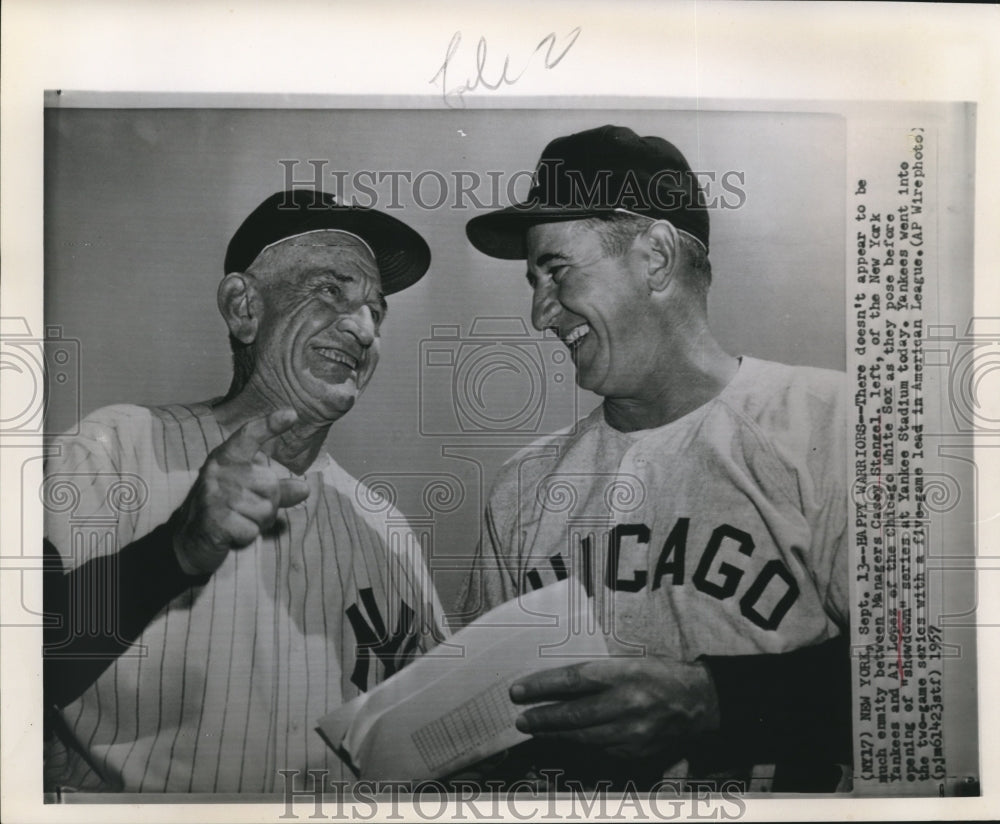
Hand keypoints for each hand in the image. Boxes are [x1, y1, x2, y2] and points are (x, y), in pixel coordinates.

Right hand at [171, 408, 309, 575]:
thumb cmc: (224, 511)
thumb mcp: (250, 494)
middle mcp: (218, 472)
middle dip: (268, 505)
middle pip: (270, 485)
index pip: (249, 437)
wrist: (189, 542)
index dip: (270, 425)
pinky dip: (246, 537)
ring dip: (257, 523)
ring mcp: (214, 495)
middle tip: (246, 512)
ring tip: (237, 522)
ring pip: (265, 510)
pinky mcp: (214, 520)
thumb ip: (277, 489)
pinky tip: (230, 535)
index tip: (292, 414)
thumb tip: (305, 488)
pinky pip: (252, 530)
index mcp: (226, 459)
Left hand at [510, 657, 720, 759]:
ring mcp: (633, 733)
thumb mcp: (630, 661)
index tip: (519, 690)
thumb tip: (558, 682)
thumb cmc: (660, 674)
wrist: (699, 702)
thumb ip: (597, 672)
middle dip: (542, 717)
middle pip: (574, 714)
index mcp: (625, 674)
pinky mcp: (637, 753)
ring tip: (535, 729)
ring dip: (555, 735)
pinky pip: (599, 751)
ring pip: (583, 737)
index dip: (542, 686)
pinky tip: (563, 741)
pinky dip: (578, 746)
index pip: (573, 680)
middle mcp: (628, 704)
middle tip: (520, 718)